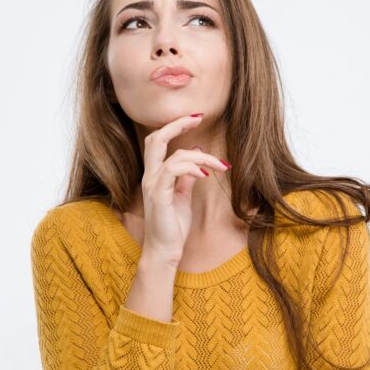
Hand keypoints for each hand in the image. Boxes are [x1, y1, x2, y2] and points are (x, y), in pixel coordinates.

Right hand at [139, 113, 230, 264]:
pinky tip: (205, 175)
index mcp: (154, 175)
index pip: (158, 141)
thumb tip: (196, 159)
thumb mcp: (182, 197)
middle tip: (198, 118)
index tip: (195, 119)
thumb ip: (186, 178)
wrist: (164, 251)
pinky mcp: (159, 196)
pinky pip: (174, 171)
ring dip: (201, 157)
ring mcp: (152, 186)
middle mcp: (149, 177)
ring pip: (173, 155)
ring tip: (219, 166)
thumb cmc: (172, 226)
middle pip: (155, 139)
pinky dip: (192, 168)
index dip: (174, 126)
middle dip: (176, 125)